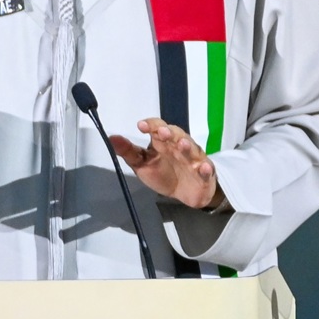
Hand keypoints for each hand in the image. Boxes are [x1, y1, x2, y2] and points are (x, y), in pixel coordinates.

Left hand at [109, 118, 224, 209]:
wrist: (184, 193)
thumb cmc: (163, 174)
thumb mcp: (142, 164)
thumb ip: (128, 152)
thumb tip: (111, 138)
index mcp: (163, 142)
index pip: (158, 128)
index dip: (151, 125)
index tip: (142, 126)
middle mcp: (179, 146)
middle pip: (176, 135)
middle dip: (170, 133)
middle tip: (162, 133)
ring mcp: (193, 159)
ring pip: (192, 149)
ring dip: (187, 146)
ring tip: (181, 144)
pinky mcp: (204, 174)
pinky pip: (206, 170)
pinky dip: (206, 169)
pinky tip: (203, 168)